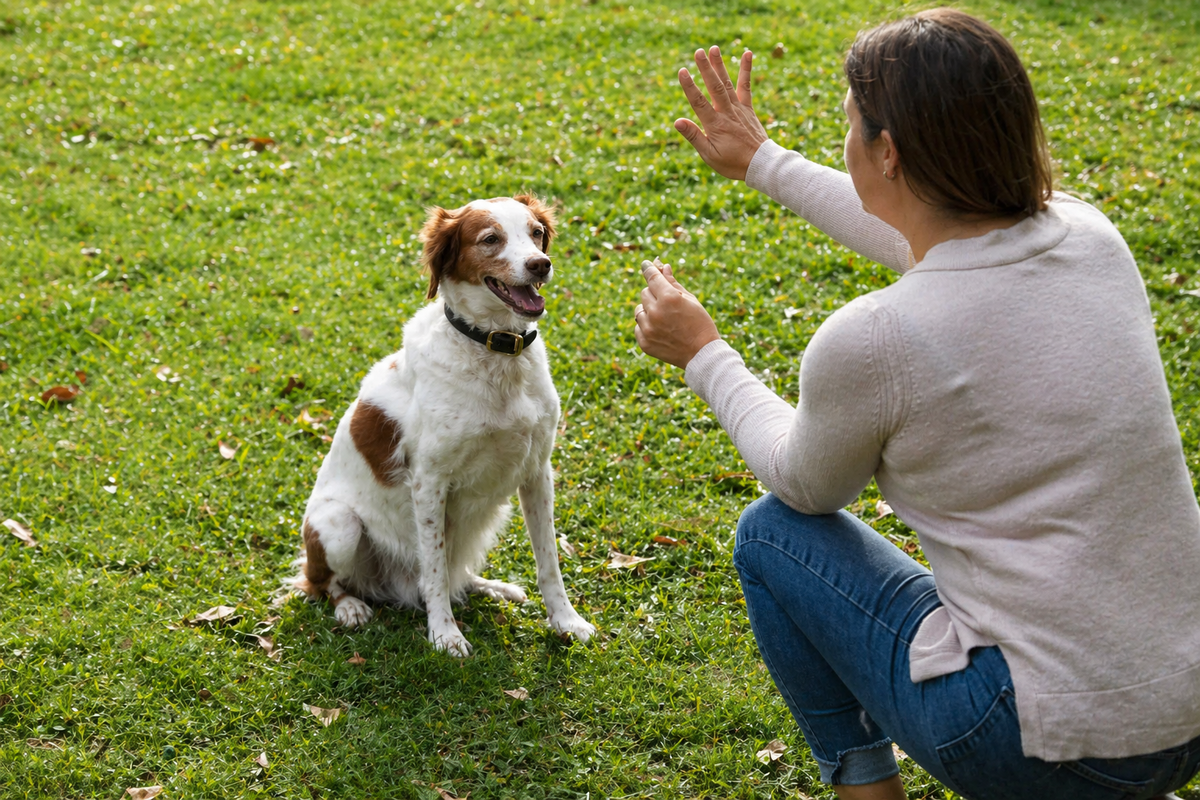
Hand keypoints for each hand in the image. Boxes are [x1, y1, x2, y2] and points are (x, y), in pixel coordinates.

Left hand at [634, 259, 719, 369]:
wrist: (701, 354)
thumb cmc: (700, 323)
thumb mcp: (690, 300)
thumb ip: (673, 283)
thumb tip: (663, 267)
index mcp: (669, 298)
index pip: (652, 277)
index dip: (649, 268)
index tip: (646, 264)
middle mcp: (655, 312)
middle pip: (645, 292)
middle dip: (654, 294)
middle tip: (667, 303)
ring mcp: (648, 328)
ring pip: (639, 309)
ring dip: (649, 310)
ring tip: (665, 319)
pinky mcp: (644, 342)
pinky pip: (638, 326)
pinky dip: (647, 326)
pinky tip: (661, 330)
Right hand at [674, 46, 769, 181]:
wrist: (760, 164)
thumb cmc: (732, 163)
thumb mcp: (709, 155)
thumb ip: (694, 136)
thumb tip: (677, 122)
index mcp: (715, 125)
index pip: (699, 102)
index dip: (689, 86)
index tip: (682, 71)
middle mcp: (727, 113)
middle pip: (714, 87)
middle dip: (706, 69)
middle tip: (698, 52)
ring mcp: (739, 109)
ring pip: (727, 83)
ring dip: (720, 65)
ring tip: (714, 48)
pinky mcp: (748, 108)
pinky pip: (746, 86)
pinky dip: (746, 70)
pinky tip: (747, 53)